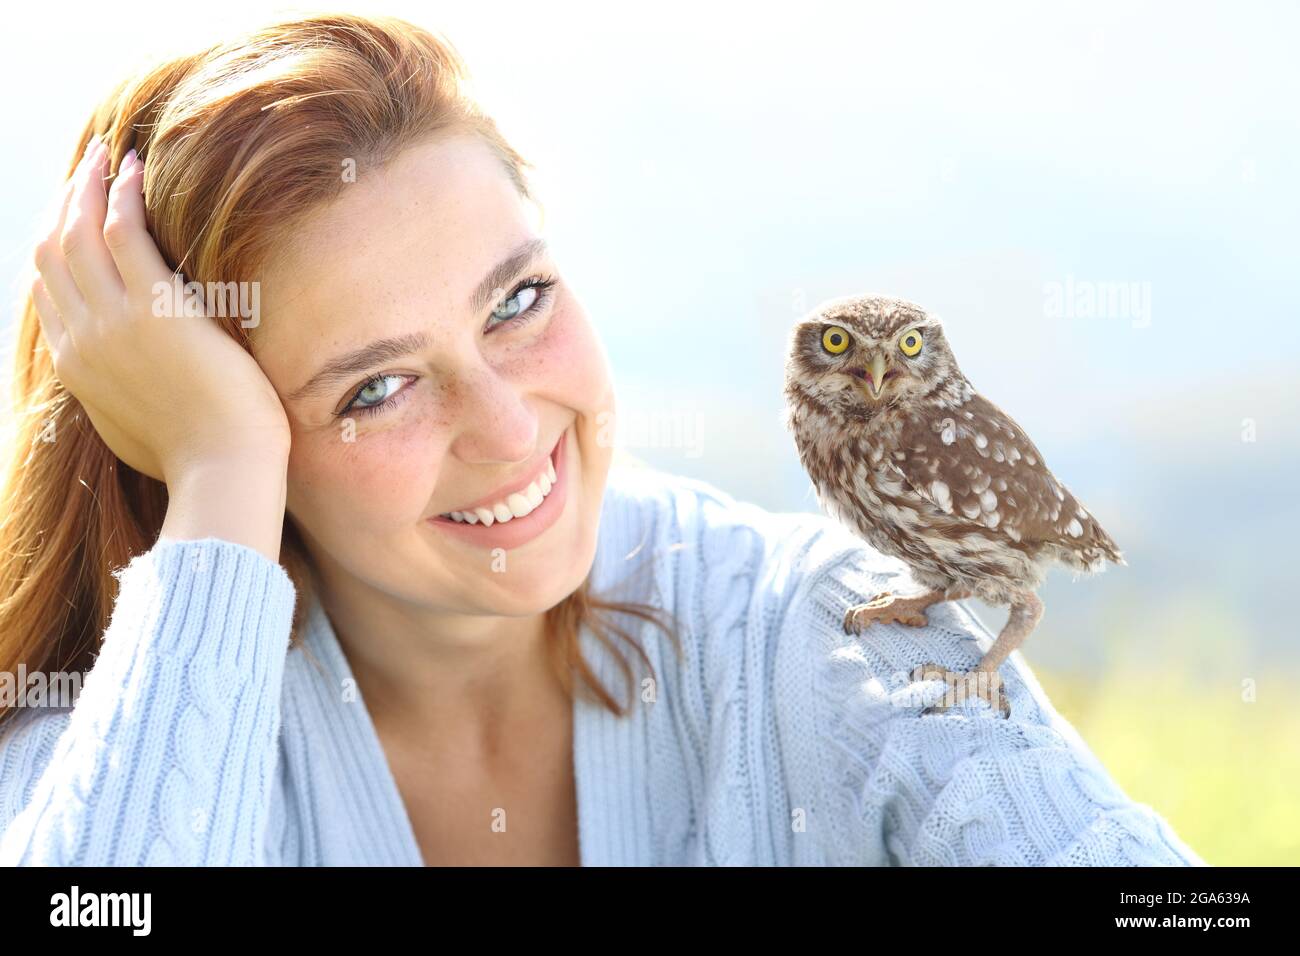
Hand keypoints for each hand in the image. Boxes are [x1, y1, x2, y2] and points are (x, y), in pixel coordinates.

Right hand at [30, 134, 290, 485]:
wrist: (223, 471)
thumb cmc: (198, 457)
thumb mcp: (135, 428)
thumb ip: (119, 394)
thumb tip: (124, 382)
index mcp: (75, 368)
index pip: (45, 289)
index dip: (54, 243)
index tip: (73, 215)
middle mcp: (81, 339)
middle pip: (51, 251)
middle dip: (65, 202)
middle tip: (85, 169)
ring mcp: (112, 323)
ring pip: (78, 233)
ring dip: (89, 185)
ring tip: (108, 153)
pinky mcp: (154, 310)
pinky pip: (124, 233)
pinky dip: (124, 195)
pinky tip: (136, 171)